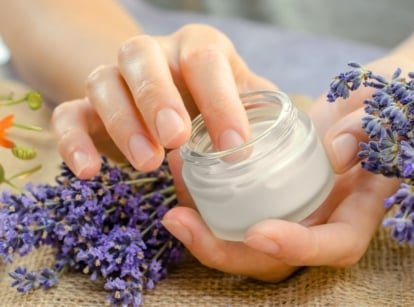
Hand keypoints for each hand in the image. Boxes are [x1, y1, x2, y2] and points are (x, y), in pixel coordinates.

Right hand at [52, 24, 273, 177]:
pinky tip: (89, 171)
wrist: (167, 99)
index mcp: (196, 47)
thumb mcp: (240, 99)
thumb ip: (259, 111)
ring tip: (147, 163)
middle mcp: (151, 55)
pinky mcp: (85, 106)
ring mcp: (114, 78)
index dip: (219, 102)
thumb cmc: (211, 102)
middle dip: (158, 98)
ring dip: (123, 123)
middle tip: (176, 140)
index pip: (204, 60)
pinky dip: (74, 141)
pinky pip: (68, 115)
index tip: (233, 149)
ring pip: (104, 83)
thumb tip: (281, 141)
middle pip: (142, 58)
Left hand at [160, 55, 409, 281]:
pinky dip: (202, 193)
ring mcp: (287, 209)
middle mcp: (316, 220)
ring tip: (172, 189)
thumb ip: (365, 130)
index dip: (296, 248)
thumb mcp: (376, 114)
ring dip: (201, 223)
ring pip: (242, 238)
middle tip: (179, 221)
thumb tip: (337, 153)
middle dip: (222, 249)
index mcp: (353, 210)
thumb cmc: (371, 112)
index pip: (333, 246)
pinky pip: (230, 206)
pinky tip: (180, 165)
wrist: (352, 110)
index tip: (258, 233)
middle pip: (270, 257)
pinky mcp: (263, 193)